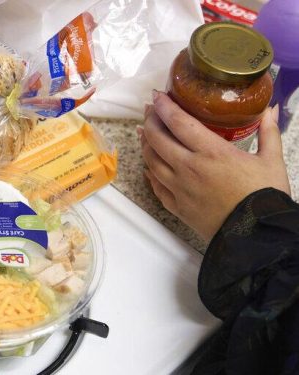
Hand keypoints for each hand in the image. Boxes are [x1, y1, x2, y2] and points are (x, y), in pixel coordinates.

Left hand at [139, 90, 290, 241]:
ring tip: (145, 133)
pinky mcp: (176, 206)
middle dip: (149, 121)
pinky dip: (149, 173)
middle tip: (148, 111)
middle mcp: (189, 168)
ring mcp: (179, 188)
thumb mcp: (272, 160)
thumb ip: (268, 132)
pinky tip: (149, 166)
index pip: (178, 123)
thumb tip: (270, 109)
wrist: (256, 235)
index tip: (156, 96)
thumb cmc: (264, 196)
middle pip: (157, 139)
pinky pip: (155, 186)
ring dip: (145, 145)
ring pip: (151, 161)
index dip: (164, 107)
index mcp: (211, 152)